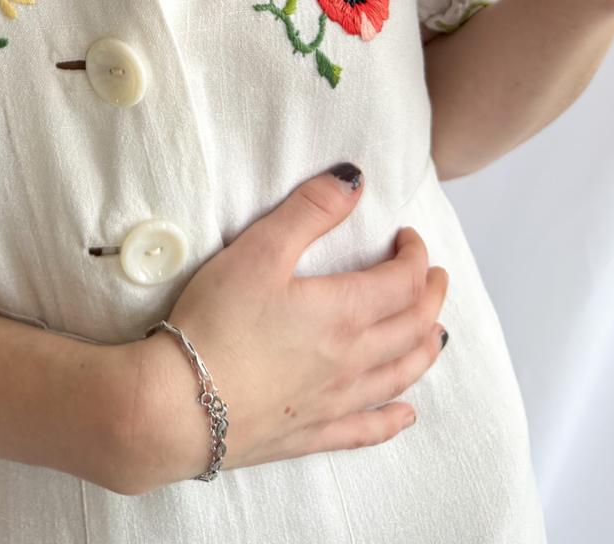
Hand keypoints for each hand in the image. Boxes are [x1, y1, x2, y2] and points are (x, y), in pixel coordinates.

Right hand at [116, 166, 446, 493]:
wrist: (178, 406)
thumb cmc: (216, 321)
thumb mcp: (259, 250)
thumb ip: (310, 210)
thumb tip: (355, 180)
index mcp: (343, 312)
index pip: (403, 282)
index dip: (415, 256)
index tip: (408, 238)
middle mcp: (352, 360)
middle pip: (412, 328)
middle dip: (430, 297)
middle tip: (435, 276)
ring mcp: (335, 402)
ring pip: (401, 376)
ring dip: (425, 349)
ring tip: (435, 331)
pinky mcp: (311, 434)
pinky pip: (368, 429)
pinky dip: (394, 419)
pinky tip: (406, 413)